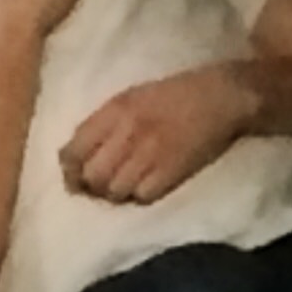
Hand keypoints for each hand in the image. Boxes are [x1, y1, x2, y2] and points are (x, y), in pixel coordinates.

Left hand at [60, 65, 257, 203]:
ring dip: (114, 193)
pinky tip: (143, 188)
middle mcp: (127, 134)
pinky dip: (139, 197)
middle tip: (97, 187)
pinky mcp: (171, 173)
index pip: (74, 150)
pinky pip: (142, 197)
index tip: (73, 175)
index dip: (69, 169)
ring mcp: (149, 155)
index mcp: (114, 112)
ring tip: (122, 187)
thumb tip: (78, 152)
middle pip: (92, 175)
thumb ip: (103, 123)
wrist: (222, 97)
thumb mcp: (130, 97)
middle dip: (90, 185)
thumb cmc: (175, 94)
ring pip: (114, 191)